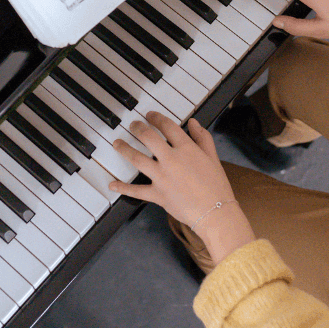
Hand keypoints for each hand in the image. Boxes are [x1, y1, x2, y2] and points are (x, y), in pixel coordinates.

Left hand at [110, 112, 254, 260]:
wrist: (215, 211)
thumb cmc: (216, 185)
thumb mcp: (213, 157)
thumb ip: (202, 137)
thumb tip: (193, 123)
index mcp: (186, 149)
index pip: (168, 126)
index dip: (157, 118)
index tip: (151, 115)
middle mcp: (171, 159)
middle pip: (148, 137)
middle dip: (137, 128)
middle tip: (132, 125)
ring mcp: (162, 177)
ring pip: (137, 159)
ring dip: (124, 149)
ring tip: (117, 143)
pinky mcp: (157, 194)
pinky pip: (136, 190)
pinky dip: (122, 188)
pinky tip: (112, 184)